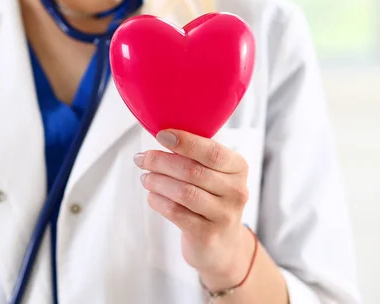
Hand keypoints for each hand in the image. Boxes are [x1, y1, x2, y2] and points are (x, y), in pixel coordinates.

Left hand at [134, 129, 255, 290]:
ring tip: (145, 177)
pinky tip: (152, 195)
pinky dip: (158, 200)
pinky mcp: (207, 234)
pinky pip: (176, 212)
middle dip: (160, 161)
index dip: (186, 142)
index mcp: (238, 168)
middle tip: (141, 158)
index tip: (160, 135)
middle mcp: (236, 191)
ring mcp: (224, 215)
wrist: (222, 244)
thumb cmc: (210, 198)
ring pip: (183, 192)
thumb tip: (161, 135)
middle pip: (192, 171)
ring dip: (157, 181)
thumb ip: (194, 155)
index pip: (212, 152)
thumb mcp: (213, 174)